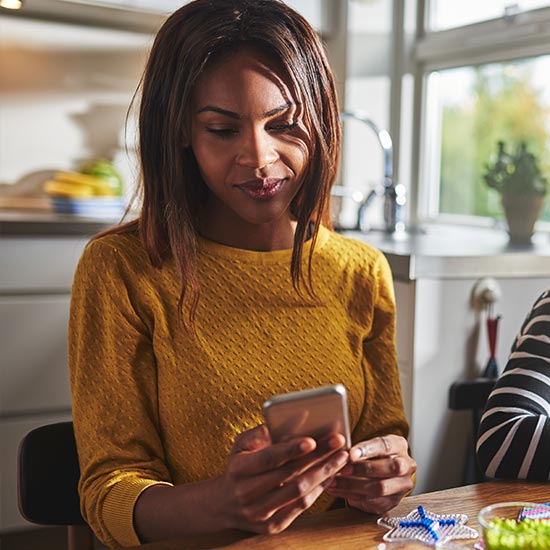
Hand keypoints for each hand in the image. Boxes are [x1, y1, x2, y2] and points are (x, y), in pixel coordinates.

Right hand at [213, 425, 348, 534]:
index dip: (290, 449)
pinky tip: (330, 475)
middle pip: (289, 475)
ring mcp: (259, 513)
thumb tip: (293, 420)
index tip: (312, 440)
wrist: (223, 504)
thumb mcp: (242, 444)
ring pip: (298, 493)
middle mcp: (247, 493)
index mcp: (239, 469)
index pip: (268, 459)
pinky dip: (318, 490)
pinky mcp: (271, 526)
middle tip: (338, 442)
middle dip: (318, 457)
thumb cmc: (239, 465)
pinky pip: (300, 507)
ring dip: (323, 474)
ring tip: (341, 458)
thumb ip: (264, 432)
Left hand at [325, 434, 415, 513]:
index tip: (351, 453)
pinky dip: (353, 496)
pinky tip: (338, 491)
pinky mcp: (393, 502)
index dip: (368, 449)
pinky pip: (373, 501)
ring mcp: (402, 486)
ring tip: (335, 482)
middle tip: (342, 469)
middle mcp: (406, 465)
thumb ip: (359, 449)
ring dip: (354, 485)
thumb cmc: (371, 454)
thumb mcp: (368, 445)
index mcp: (399, 445)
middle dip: (363, 469)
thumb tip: (341, 454)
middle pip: (390, 468)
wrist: (381, 472)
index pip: (386, 445)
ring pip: (380, 487)